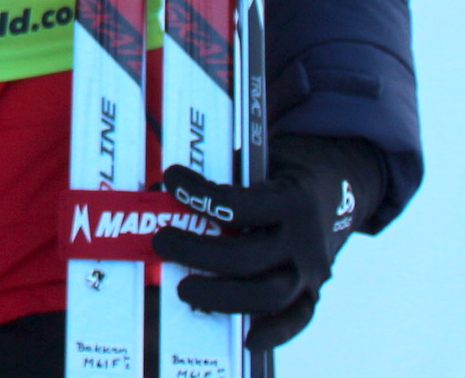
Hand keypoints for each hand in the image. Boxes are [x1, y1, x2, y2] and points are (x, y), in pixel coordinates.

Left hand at [155, 135, 385, 349]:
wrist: (343, 188)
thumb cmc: (283, 173)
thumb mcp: (260, 160)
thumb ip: (222, 174)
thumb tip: (158, 191)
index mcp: (293, 200)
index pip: (240, 204)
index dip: (200, 196)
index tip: (170, 180)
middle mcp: (305, 239)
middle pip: (247, 257)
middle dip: (198, 254)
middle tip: (162, 243)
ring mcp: (313, 271)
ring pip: (269, 295)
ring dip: (221, 296)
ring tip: (182, 288)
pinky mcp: (314, 292)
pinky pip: (298, 319)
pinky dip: (274, 332)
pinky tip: (248, 340)